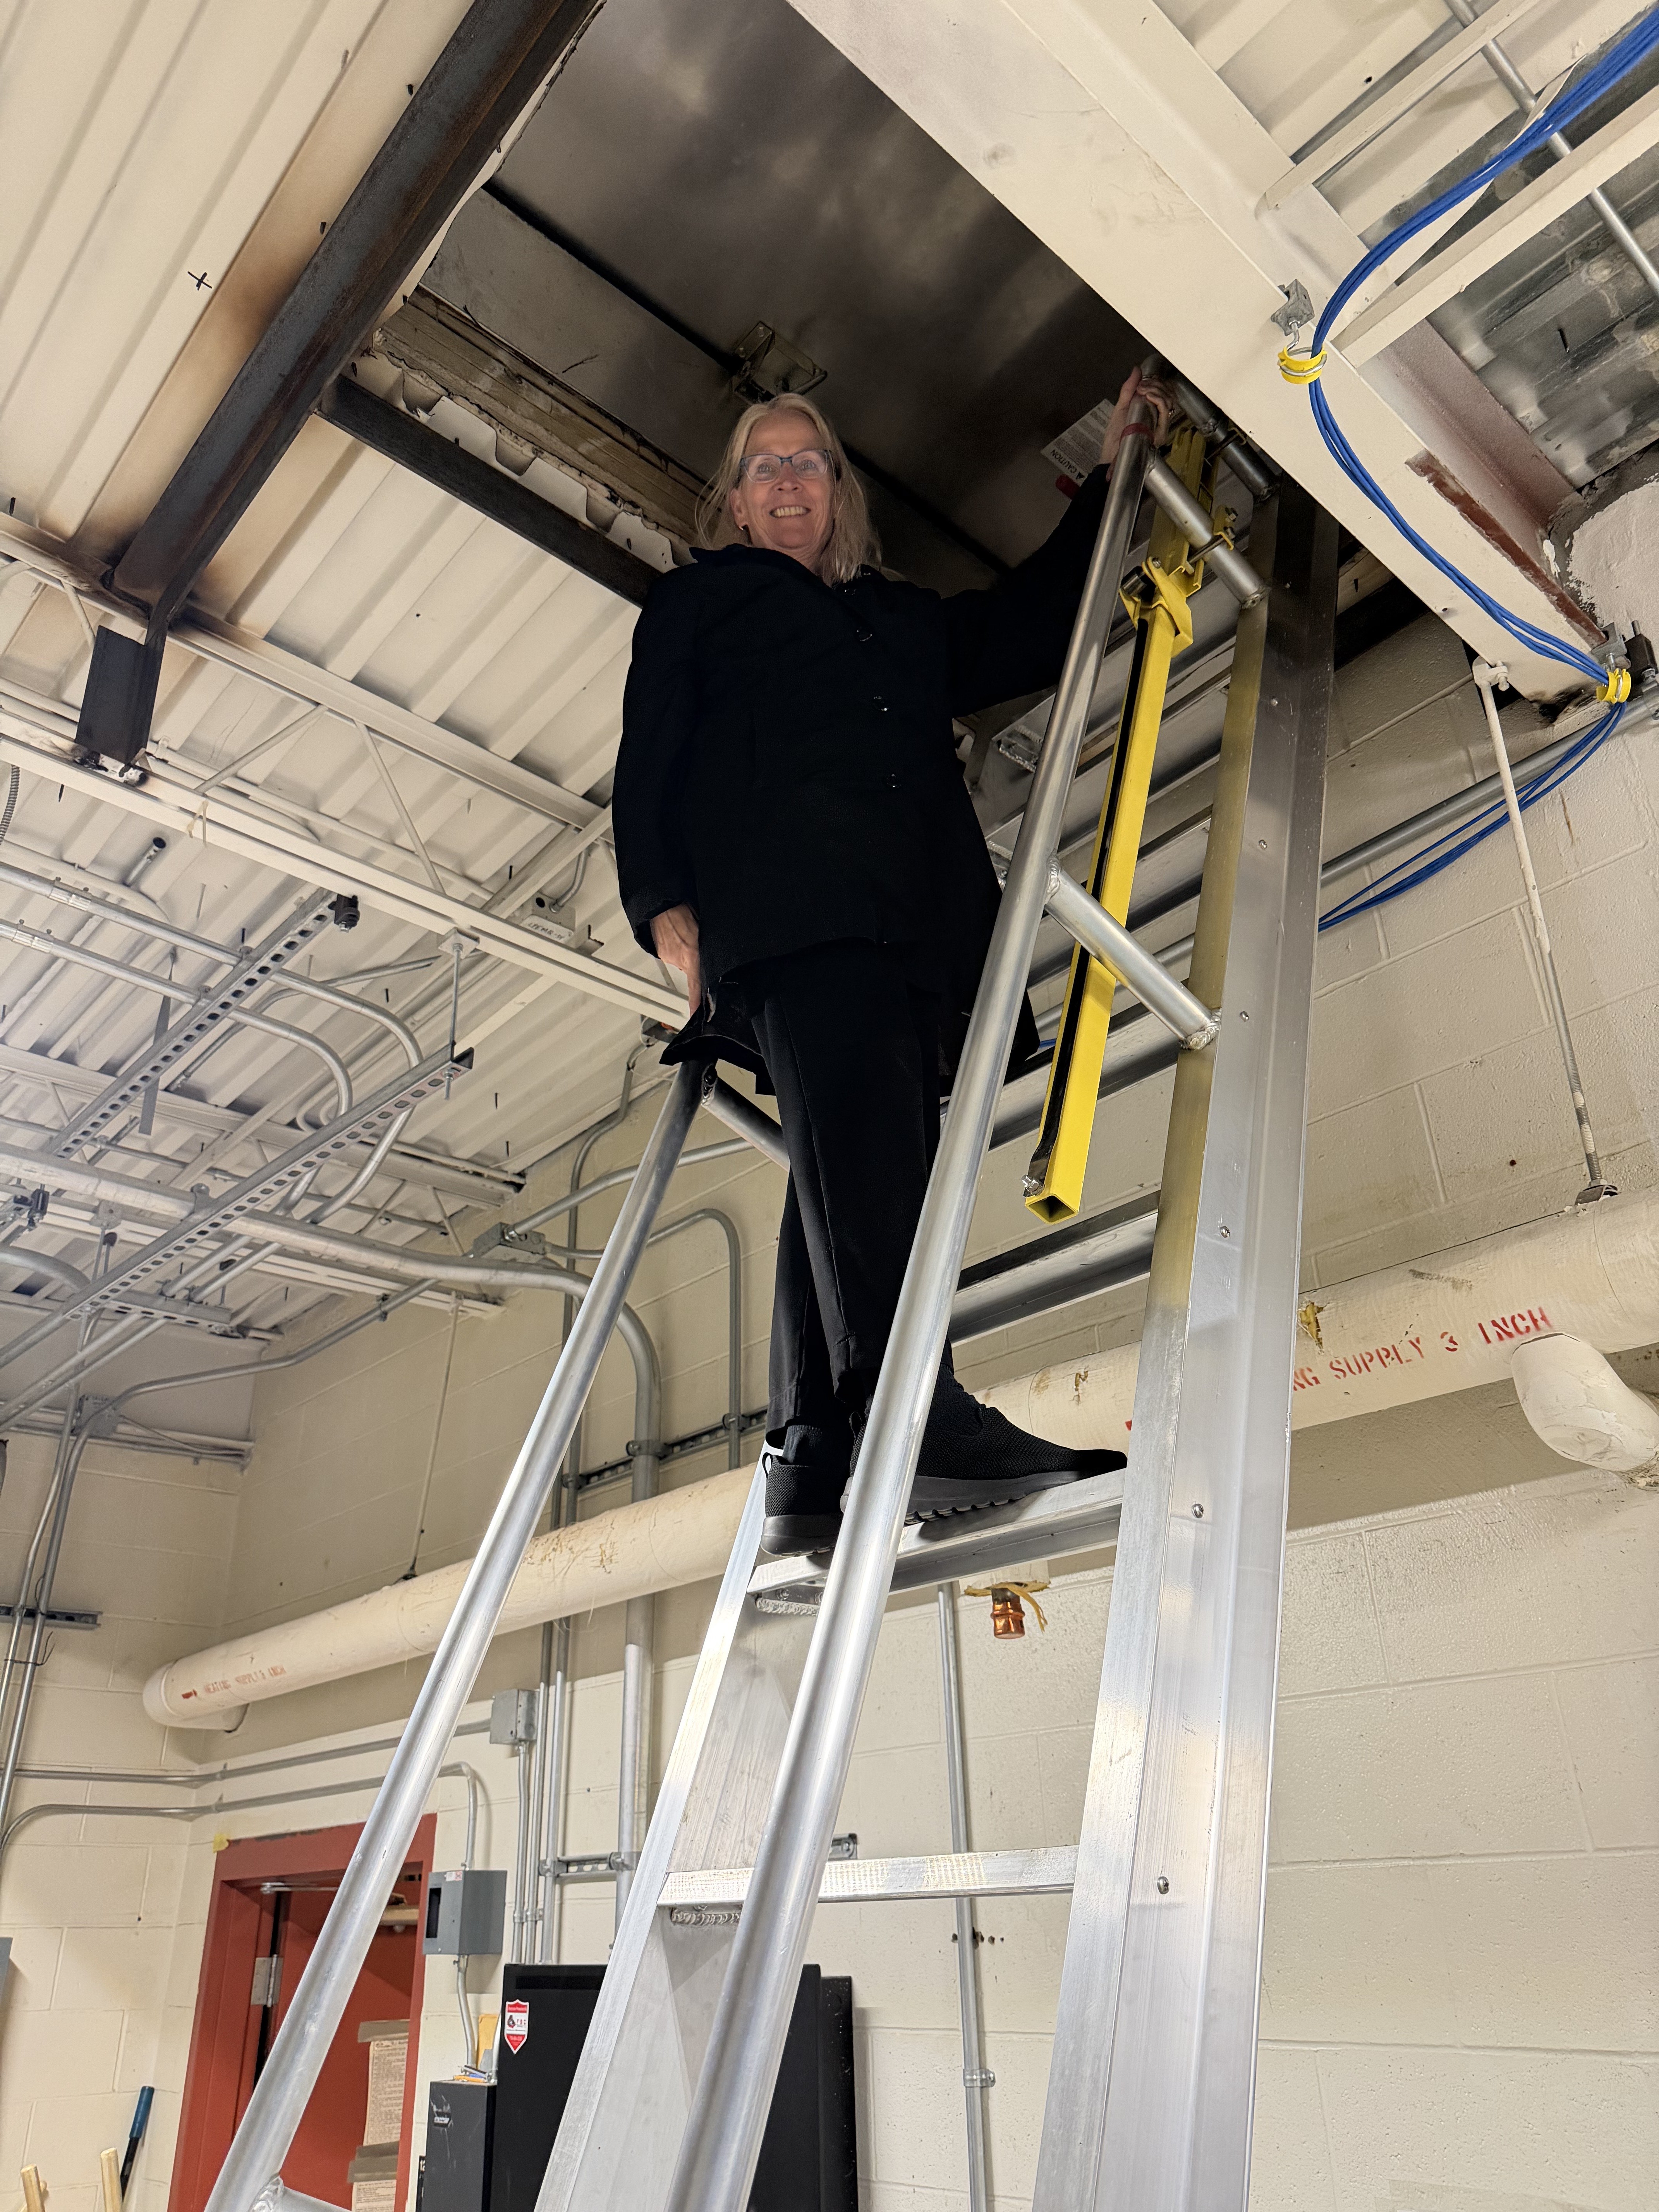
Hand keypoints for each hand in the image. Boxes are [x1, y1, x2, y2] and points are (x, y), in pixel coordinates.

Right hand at [650, 903, 702, 1017]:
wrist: (662, 901)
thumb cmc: (684, 909)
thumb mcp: (704, 929)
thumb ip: (706, 948)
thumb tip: (714, 957)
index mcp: (692, 954)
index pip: (696, 987)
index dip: (696, 1004)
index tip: (696, 1016)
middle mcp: (679, 958)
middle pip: (692, 972)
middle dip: (697, 966)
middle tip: (697, 949)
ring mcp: (669, 956)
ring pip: (683, 963)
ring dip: (688, 955)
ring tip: (688, 937)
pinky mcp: (662, 952)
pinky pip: (674, 955)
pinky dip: (679, 949)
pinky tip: (680, 936)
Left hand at [1100, 367, 1173, 465]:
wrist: (1111, 456)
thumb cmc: (1115, 438)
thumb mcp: (1121, 408)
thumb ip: (1128, 389)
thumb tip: (1136, 371)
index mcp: (1152, 412)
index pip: (1164, 393)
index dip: (1157, 382)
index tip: (1144, 380)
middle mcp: (1158, 419)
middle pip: (1169, 394)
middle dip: (1156, 384)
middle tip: (1141, 386)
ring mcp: (1160, 426)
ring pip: (1169, 400)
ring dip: (1156, 389)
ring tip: (1143, 390)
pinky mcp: (1160, 433)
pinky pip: (1165, 411)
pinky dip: (1158, 399)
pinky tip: (1148, 395)